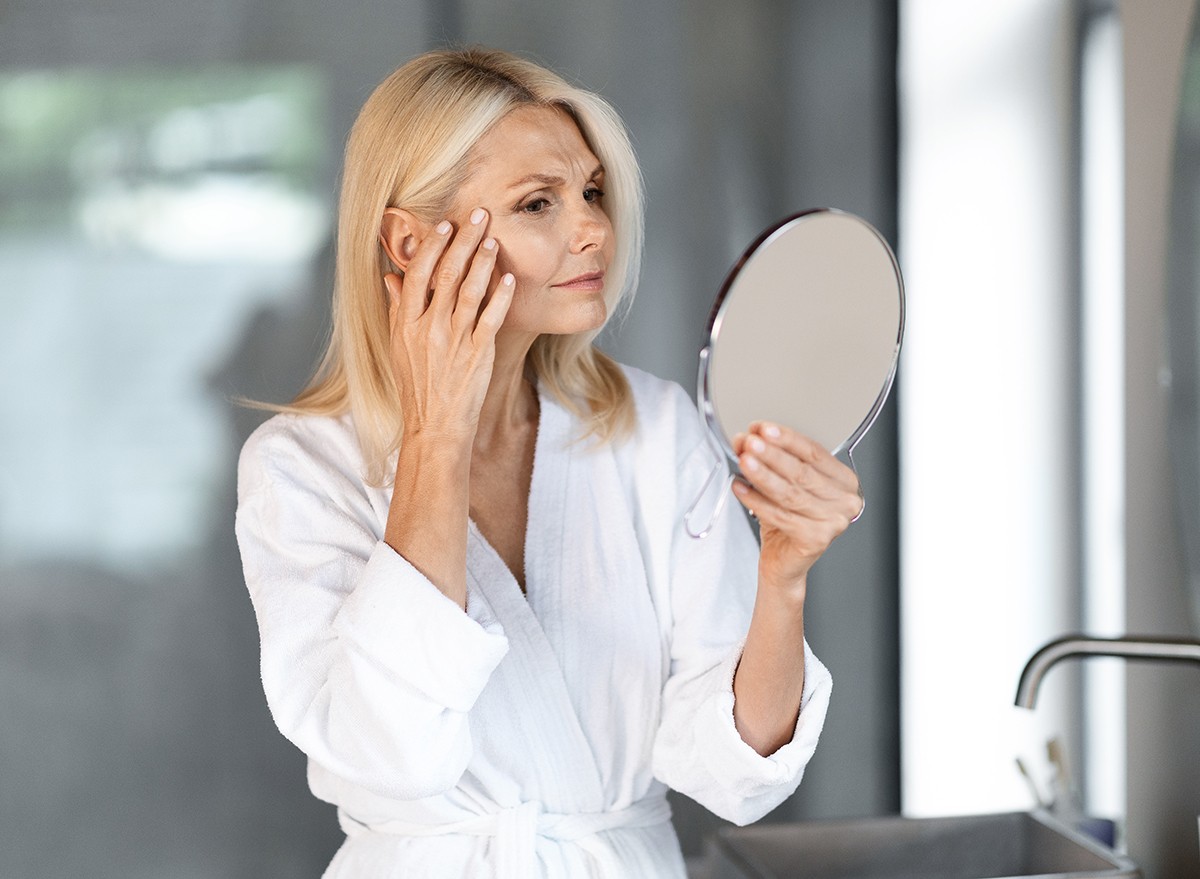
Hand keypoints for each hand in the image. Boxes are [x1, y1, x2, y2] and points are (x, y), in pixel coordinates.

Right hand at [383, 208, 514, 442]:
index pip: (418, 274)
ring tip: (494, 237)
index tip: (445, 225)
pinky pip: (491, 319)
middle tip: (478, 215)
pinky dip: (501, 296)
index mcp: (407, 324)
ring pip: (470, 291)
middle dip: (464, 241)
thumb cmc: (417, 388)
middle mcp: (429, 329)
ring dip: (484, 261)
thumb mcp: (398, 348)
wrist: (434, 428)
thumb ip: (397, 310)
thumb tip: (391, 278)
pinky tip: (511, 278)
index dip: (433, 246)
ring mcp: (454, 341)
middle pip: (446, 274)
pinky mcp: (478, 355)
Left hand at [730, 423, 861, 590]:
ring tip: (744, 461)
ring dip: (763, 474)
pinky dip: (756, 500)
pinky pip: (780, 515)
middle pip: (802, 471)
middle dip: (771, 454)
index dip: (786, 438)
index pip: (815, 452)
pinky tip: (741, 488)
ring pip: (790, 492)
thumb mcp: (784, 484)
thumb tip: (748, 439)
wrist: (784, 563)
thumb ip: (772, 461)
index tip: (763, 428)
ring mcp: (834, 522)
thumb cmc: (787, 522)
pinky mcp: (816, 539)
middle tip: (749, 442)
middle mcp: (846, 501)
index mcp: (844, 481)